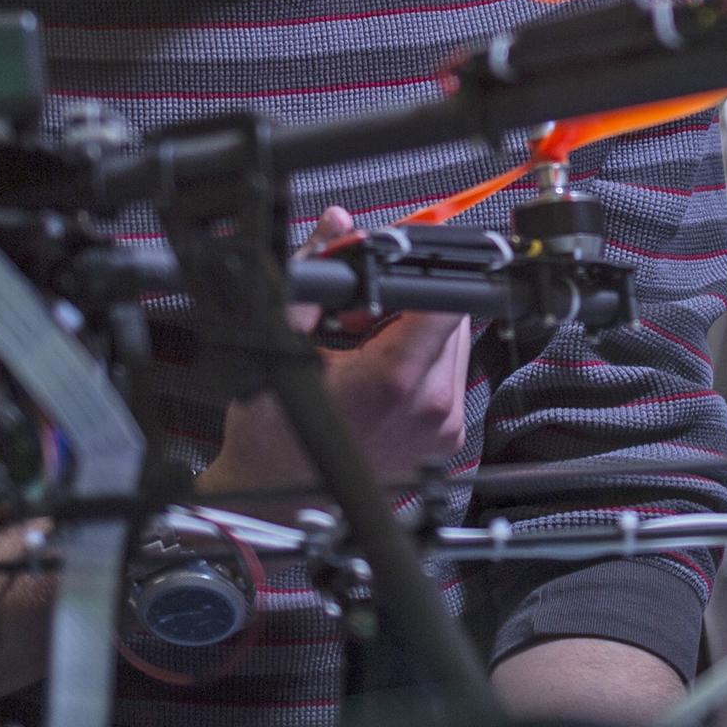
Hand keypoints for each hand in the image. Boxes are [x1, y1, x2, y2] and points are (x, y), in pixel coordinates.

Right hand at [196, 207, 471, 510]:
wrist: (275, 500)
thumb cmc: (273, 437)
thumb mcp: (281, 341)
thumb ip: (316, 274)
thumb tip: (338, 225)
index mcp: (395, 381)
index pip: (447, 300)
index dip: (422, 271)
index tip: (393, 267)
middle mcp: (432, 406)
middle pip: (451, 318)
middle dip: (410, 301)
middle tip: (359, 313)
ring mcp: (443, 427)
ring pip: (452, 345)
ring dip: (415, 332)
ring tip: (363, 346)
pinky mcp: (444, 439)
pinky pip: (446, 377)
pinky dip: (417, 363)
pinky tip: (375, 372)